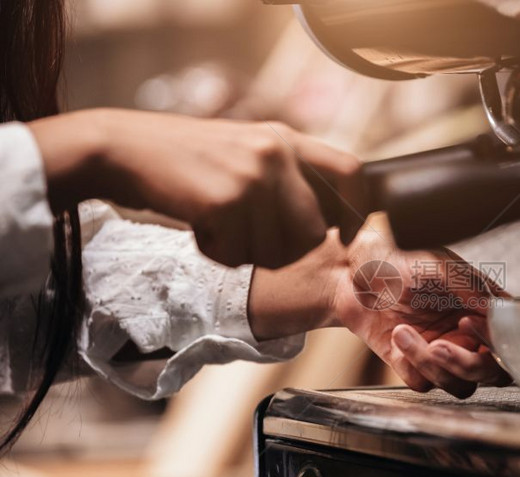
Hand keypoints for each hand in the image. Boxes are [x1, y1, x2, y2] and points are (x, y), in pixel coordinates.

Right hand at [28, 109, 357, 268]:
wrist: (123, 149)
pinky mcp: (226, 201)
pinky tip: (199, 227)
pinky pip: (239, 255)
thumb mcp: (246, 151)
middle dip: (285, 249)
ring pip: (278, 251)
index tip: (345, 235)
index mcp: (286, 138)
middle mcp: (276, 153)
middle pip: (315, 232)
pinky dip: (217, 253)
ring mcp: (252, 176)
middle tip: (248, 238)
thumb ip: (286, 177)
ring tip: (218, 225)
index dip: (357, 212)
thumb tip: (328, 223)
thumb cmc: (187, 160)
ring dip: (246, 252)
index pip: (351, 172)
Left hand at [248, 217, 510, 397]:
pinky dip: (413, 363)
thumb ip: (473, 288)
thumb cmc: (400, 256)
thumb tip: (500, 310)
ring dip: (434, 365)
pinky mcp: (413, 364)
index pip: (507, 341)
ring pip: (459, 385)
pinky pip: (424, 383)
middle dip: (466, 365)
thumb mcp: (441, 264)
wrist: (354, 268)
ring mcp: (442, 352)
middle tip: (441, 346)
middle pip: (489, 374)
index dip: (495, 341)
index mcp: (481, 310)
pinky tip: (398, 335)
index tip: (469, 321)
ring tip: (405, 332)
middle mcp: (467, 335)